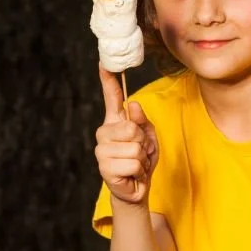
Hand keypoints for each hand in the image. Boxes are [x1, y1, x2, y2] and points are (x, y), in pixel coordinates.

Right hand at [95, 66, 158, 204]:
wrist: (136, 187)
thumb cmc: (142, 161)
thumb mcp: (149, 137)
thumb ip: (142, 122)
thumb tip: (132, 105)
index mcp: (115, 123)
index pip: (112, 98)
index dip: (108, 80)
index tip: (104, 62)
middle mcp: (104, 134)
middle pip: (131, 128)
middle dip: (143, 142)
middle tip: (139, 153)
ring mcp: (102, 151)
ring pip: (134, 148)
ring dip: (142, 159)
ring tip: (136, 165)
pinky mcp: (105, 168)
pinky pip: (133, 163)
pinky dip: (139, 171)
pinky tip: (132, 174)